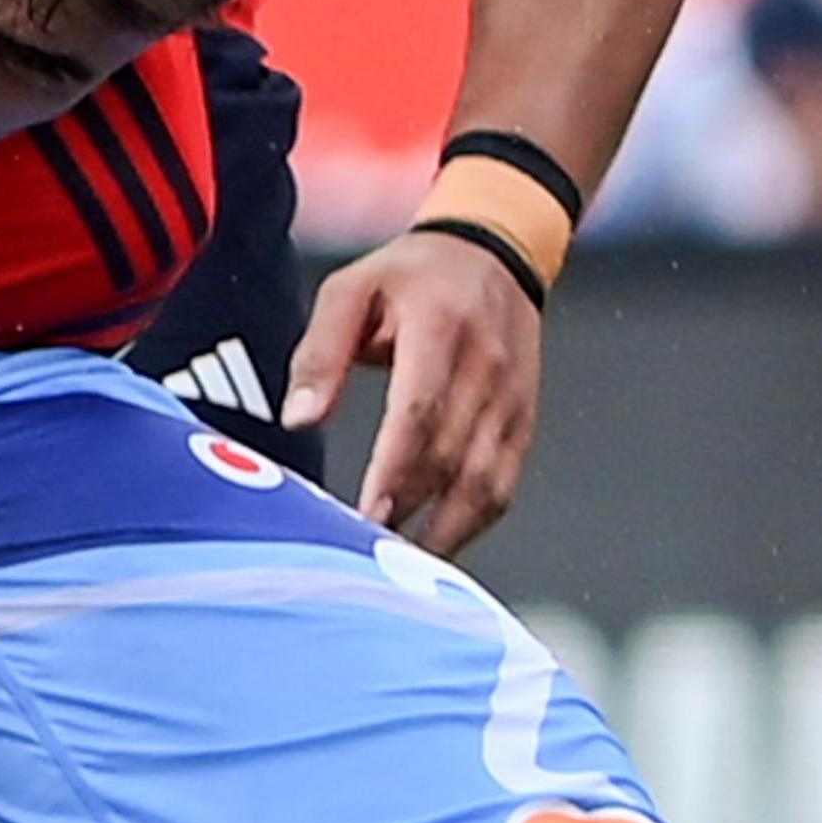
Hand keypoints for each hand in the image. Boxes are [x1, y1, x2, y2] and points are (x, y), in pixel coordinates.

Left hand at [282, 229, 544, 555]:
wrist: (496, 251)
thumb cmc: (410, 275)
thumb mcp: (351, 290)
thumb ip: (320, 354)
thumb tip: (298, 420)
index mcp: (441, 329)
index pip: (420, 411)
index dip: (395, 470)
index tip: (367, 516)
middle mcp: (487, 367)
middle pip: (450, 457)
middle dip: (410, 511)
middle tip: (368, 556)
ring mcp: (513, 399)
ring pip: (484, 483)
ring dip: (445, 533)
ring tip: (403, 570)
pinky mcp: (523, 422)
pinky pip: (502, 486)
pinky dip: (471, 524)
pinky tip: (436, 547)